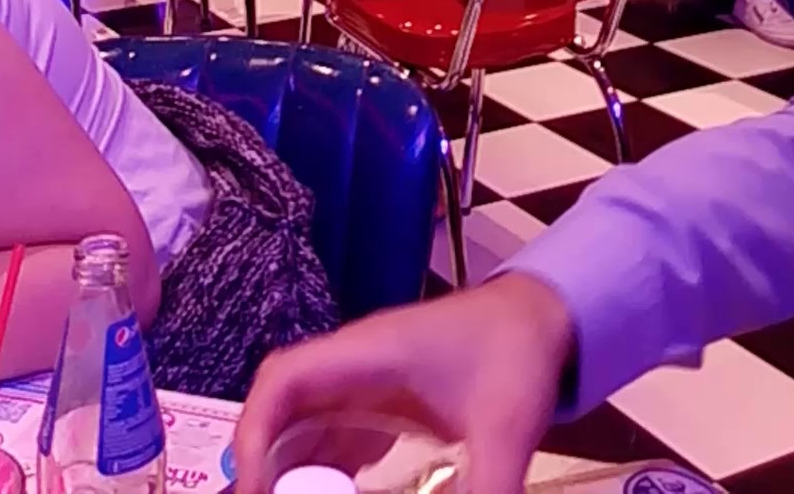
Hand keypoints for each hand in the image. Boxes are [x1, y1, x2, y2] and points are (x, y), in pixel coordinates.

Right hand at [234, 275, 573, 493]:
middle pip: (281, 405)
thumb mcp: (506, 428)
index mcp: (368, 353)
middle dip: (262, 460)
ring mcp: (364, 380)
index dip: (254, 432)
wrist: (539, 316)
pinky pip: (332, 435)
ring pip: (302, 423)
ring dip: (288, 468)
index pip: (284, 380)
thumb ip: (487, 488)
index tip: (254, 488)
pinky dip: (319, 472)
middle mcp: (353, 364)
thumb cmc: (516, 353)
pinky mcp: (381, 400)